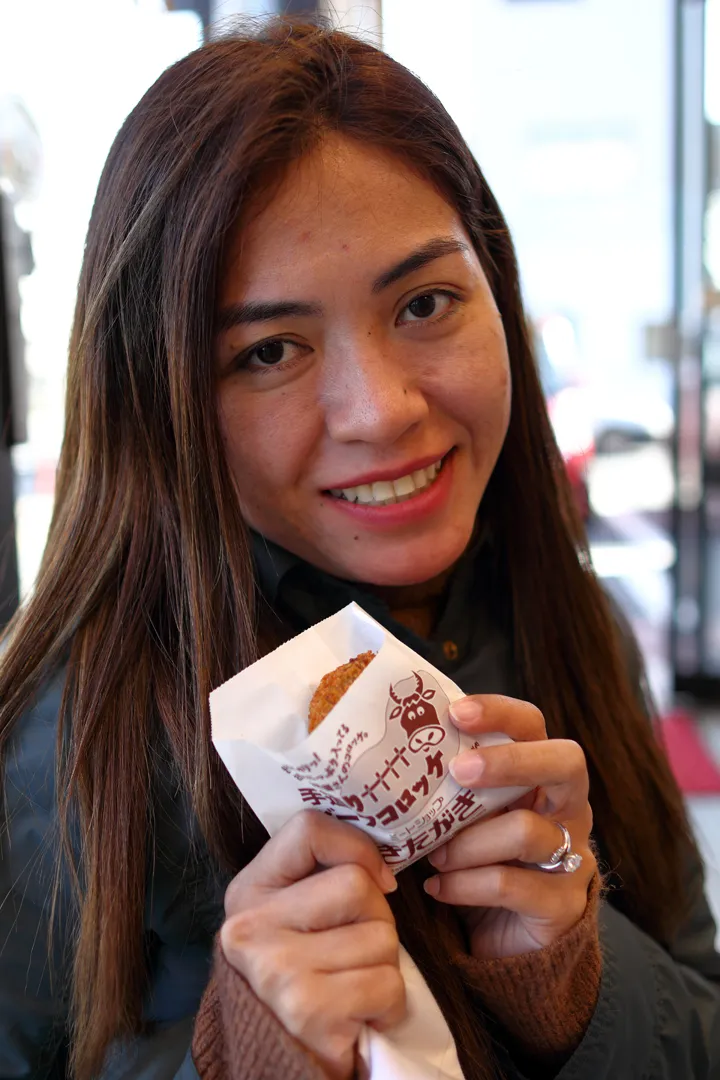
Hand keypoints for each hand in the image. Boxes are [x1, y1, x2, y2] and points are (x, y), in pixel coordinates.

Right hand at [221, 810, 404, 1079]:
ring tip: (356, 986)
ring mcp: (278, 970)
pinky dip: (391, 1004)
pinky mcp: (310, 1012)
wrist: (285, 1061)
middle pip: (357, 884)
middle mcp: (252, 928)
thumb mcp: (295, 917)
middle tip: (358, 951)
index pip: (308, 830)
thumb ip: (321, 877)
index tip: (377, 879)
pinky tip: (363, 1016)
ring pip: (381, 935)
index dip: (357, 847)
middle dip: (378, 918)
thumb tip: (384, 869)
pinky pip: (389, 984)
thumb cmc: (305, 978)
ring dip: (386, 965)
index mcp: (248, 892)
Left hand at [424, 695, 596, 960]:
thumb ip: (451, 786)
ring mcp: (572, 856)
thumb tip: (392, 751)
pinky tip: (438, 887)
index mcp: (542, 775)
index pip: (533, 725)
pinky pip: (509, 884)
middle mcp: (569, 808)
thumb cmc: (480, 860)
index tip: (455, 713)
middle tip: (459, 772)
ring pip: (526, 831)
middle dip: (509, 762)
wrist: (508, 944)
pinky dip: (464, 885)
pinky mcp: (563, 905)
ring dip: (469, 842)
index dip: (500, 712)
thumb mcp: (468, 816)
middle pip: (564, 763)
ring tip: (435, 856)